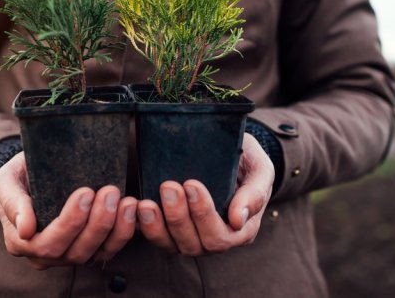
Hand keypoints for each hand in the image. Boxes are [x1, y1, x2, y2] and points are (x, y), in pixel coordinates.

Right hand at [0, 152, 137, 269]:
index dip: (69, 222)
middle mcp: (44, 255)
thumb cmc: (19, 175)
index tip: (86, 193)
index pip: (47, 244)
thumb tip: (25, 229)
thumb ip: (12, 200)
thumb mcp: (6, 180)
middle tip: (110, 192)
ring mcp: (69, 254)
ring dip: (115, 229)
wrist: (34, 172)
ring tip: (127, 200)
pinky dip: (125, 231)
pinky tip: (133, 208)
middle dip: (97, 223)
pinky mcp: (91, 248)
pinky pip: (111, 248)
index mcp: (20, 242)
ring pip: (96, 253)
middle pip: (75, 251)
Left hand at [137, 133, 274, 255]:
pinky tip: (135, 207)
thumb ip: (255, 191)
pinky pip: (154, 237)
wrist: (224, 149)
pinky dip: (143, 226)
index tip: (191, 183)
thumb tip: (238, 219)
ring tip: (146, 203)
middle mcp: (214, 238)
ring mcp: (190, 236)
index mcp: (240, 229)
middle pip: (195, 244)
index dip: (204, 214)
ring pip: (171, 244)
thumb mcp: (259, 167)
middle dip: (179, 216)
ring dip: (156, 226)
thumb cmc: (246, 159)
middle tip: (169, 186)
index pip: (220, 236)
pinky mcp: (168, 229)